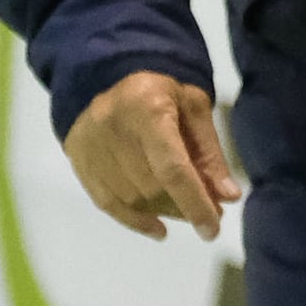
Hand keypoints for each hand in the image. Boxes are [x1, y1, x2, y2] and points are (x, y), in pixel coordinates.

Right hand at [62, 71, 240, 241]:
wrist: (110, 77)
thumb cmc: (163, 93)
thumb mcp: (195, 110)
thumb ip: (210, 154)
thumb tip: (227, 197)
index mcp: (147, 108)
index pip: (171, 167)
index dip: (194, 202)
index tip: (213, 229)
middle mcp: (112, 128)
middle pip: (150, 186)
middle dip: (183, 207)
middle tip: (210, 214)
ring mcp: (90, 146)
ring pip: (129, 199)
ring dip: (163, 213)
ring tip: (186, 212)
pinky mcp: (78, 161)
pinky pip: (107, 203)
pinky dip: (134, 220)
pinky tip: (158, 227)